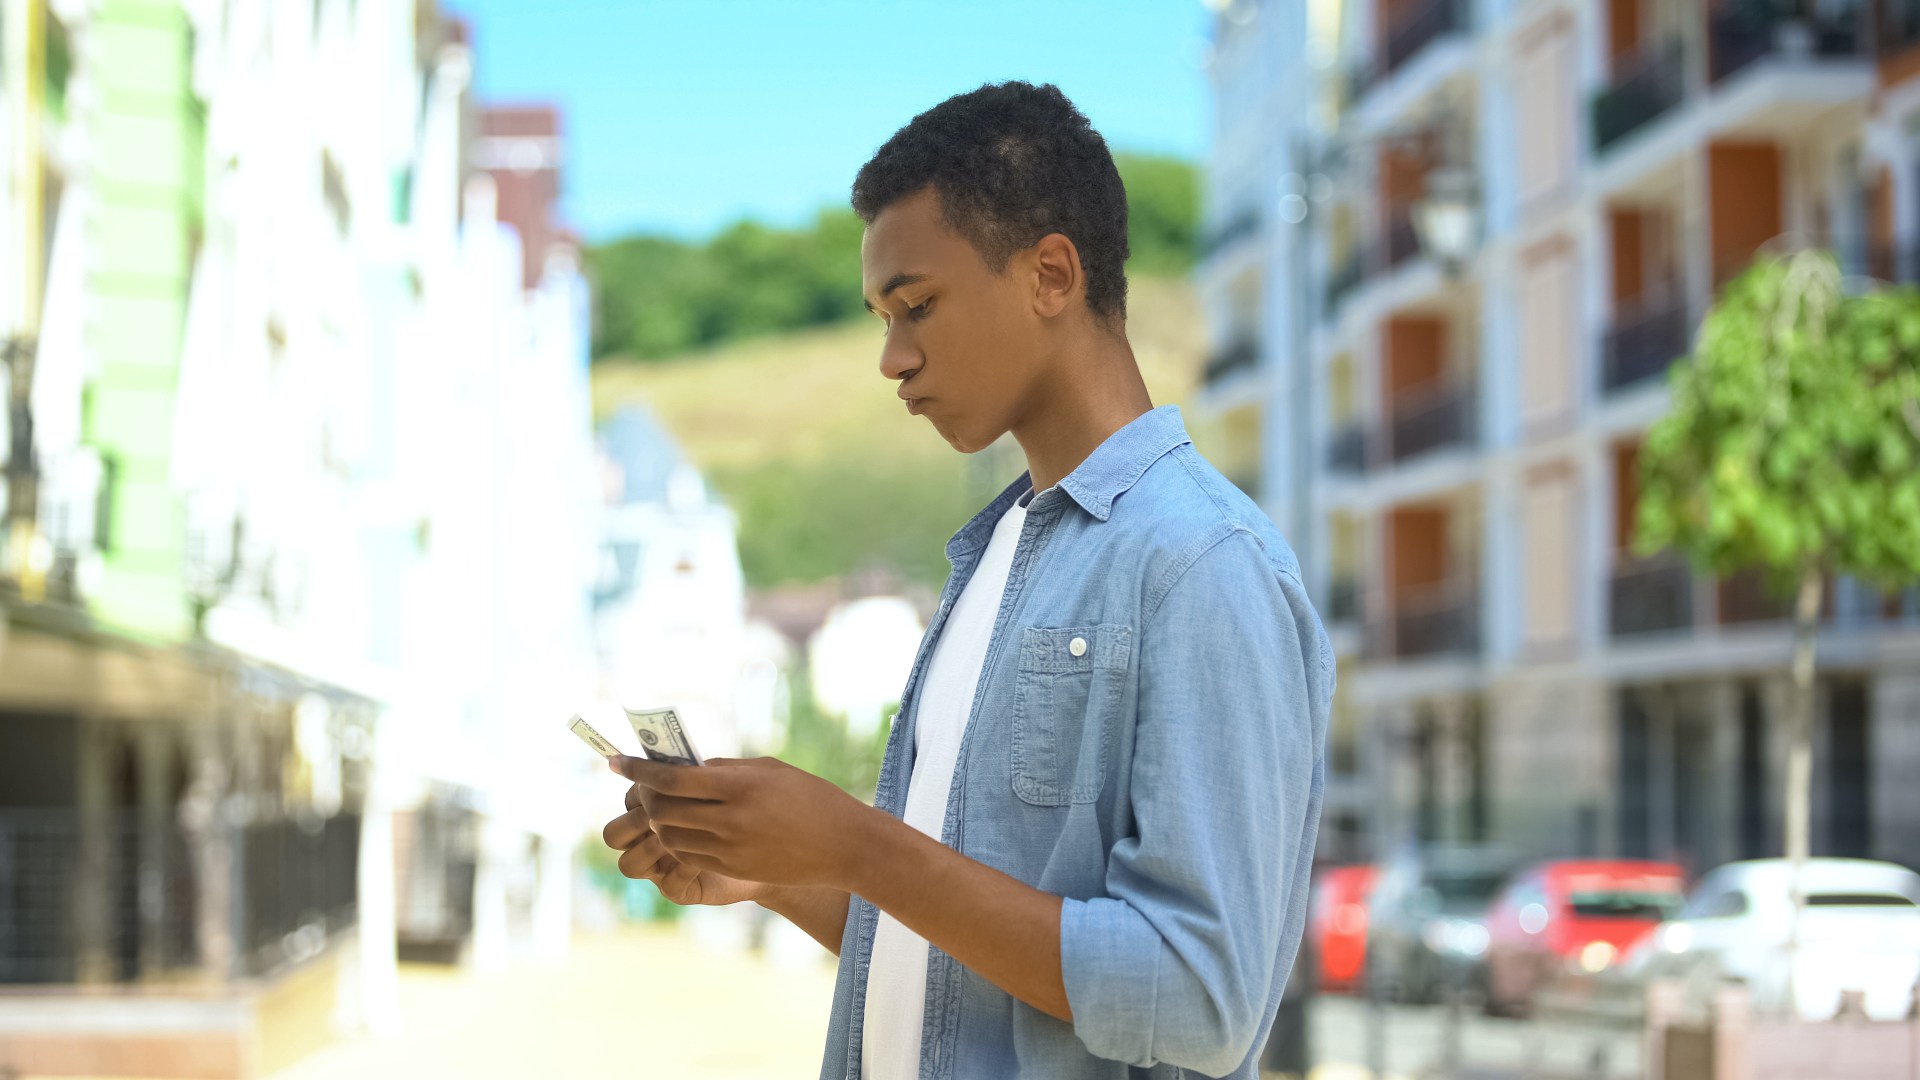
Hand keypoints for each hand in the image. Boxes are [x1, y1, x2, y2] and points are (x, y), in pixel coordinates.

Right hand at [602, 777, 762, 906]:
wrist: (773, 845)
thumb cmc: (748, 807)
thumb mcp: (727, 784)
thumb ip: (701, 773)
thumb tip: (683, 758)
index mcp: (655, 808)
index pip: (630, 799)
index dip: (639, 791)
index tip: (656, 783)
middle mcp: (649, 839)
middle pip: (613, 834)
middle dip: (634, 821)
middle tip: (659, 813)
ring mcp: (661, 867)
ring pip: (629, 864)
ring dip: (651, 846)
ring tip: (684, 834)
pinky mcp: (681, 890)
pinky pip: (668, 884)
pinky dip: (683, 868)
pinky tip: (707, 857)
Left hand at [608, 754, 877, 891]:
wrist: (845, 846)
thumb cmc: (811, 798)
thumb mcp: (769, 771)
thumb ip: (724, 770)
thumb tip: (683, 769)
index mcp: (739, 787)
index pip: (671, 778)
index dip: (637, 770)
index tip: (615, 762)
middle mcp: (730, 820)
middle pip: (663, 810)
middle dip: (644, 797)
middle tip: (641, 785)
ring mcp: (730, 849)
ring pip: (669, 836)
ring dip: (658, 820)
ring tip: (663, 806)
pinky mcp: (733, 870)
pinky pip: (688, 855)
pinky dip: (678, 840)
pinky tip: (685, 828)